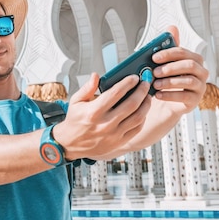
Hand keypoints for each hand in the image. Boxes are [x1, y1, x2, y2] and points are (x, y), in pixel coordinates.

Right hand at [53, 25, 207, 160]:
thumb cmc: (74, 121)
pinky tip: (142, 111)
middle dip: (141, 91)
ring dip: (146, 105)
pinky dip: (142, 119)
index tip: (134, 77)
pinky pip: (136, 129)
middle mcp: (105, 123)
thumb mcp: (75, 101)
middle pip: (131, 104)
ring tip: (147, 97)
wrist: (71, 144)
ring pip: (138, 117)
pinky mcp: (119, 142)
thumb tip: (96, 75)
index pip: (116, 93)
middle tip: (145, 84)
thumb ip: (87, 88)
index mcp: (94, 111)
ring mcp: (114, 134)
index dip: (127, 83)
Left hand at [150, 25, 208, 114]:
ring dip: (169, 82)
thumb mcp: (163, 63)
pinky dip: (170, 95)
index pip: (183, 52)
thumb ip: (167, 47)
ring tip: (155, 84)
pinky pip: (185, 96)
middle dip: (170, 68)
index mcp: (194, 59)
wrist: (164, 103)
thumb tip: (172, 28)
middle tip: (154, 72)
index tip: (154, 57)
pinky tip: (158, 95)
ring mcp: (200, 86)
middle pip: (189, 65)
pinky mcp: (195, 100)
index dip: (168, 54)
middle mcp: (201, 72)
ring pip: (188, 80)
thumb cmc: (165, 79)